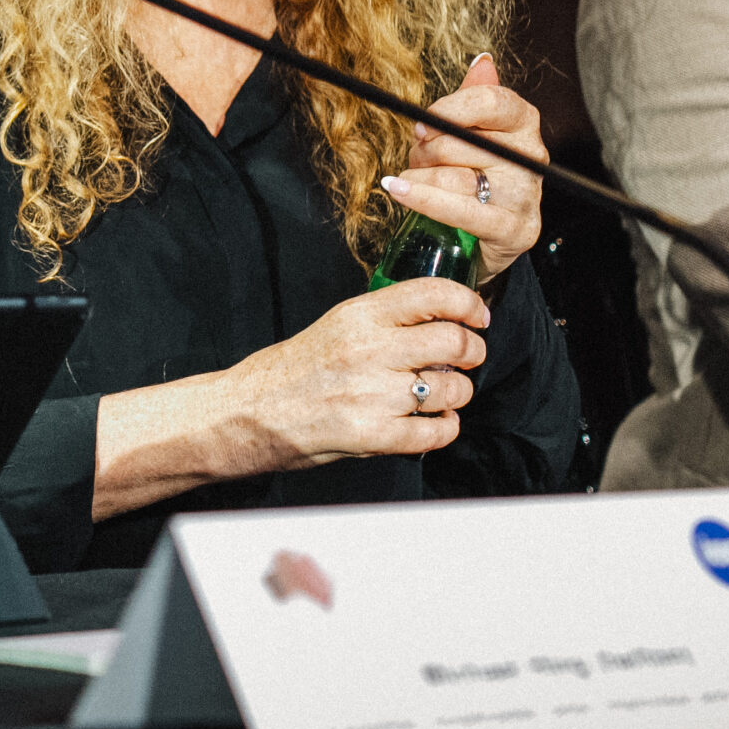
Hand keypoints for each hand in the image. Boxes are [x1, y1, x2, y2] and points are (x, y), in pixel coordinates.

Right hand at [216, 277, 491, 470]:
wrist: (250, 412)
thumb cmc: (295, 369)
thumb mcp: (338, 325)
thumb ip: (387, 319)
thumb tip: (443, 319)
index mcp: (361, 315)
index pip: (433, 294)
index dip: (468, 303)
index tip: (478, 315)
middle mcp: (370, 350)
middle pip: (453, 341)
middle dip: (473, 351)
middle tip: (469, 356)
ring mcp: (373, 394)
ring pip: (451, 389)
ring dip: (459, 393)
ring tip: (447, 394)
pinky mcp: (373, 434)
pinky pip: (435, 432)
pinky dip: (445, 429)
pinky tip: (436, 423)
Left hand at [380, 52, 543, 280]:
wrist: (483, 237)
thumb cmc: (473, 176)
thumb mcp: (471, 134)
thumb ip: (474, 98)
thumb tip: (483, 61)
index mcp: (523, 123)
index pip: (490, 101)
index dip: (449, 109)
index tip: (421, 123)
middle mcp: (531, 157)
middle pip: (461, 142)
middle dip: (425, 151)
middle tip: (416, 158)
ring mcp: (525, 196)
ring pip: (454, 177)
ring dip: (419, 179)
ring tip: (409, 182)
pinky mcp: (515, 230)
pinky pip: (460, 211)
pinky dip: (422, 200)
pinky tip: (398, 191)